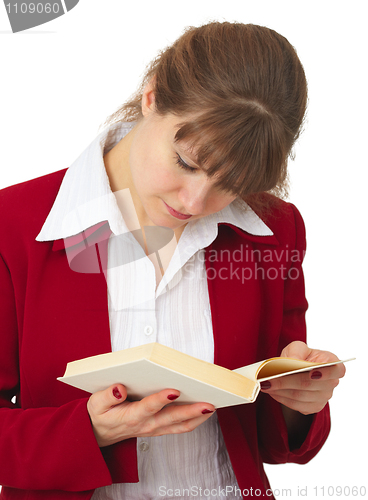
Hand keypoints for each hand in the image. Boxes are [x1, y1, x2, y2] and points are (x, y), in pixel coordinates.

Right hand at [87, 384, 214, 446]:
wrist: (98, 434)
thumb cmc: (99, 415)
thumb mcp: (95, 404)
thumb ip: (107, 395)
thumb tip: (120, 387)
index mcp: (130, 417)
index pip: (148, 408)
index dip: (161, 399)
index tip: (174, 390)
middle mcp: (146, 425)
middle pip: (171, 418)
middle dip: (191, 410)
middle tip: (209, 402)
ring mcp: (154, 429)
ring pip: (180, 425)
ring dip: (198, 417)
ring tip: (213, 405)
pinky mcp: (159, 429)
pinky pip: (180, 428)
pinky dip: (194, 420)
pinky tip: (205, 410)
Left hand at [260, 341, 345, 414]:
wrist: (296, 371)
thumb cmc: (300, 357)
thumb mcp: (297, 348)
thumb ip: (297, 351)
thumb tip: (293, 361)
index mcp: (332, 364)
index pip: (337, 370)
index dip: (326, 372)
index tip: (311, 372)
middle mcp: (331, 383)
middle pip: (309, 384)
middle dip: (286, 381)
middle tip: (267, 378)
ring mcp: (324, 397)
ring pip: (300, 396)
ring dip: (280, 391)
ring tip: (264, 384)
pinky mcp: (313, 407)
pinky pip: (296, 405)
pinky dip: (281, 398)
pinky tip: (271, 391)